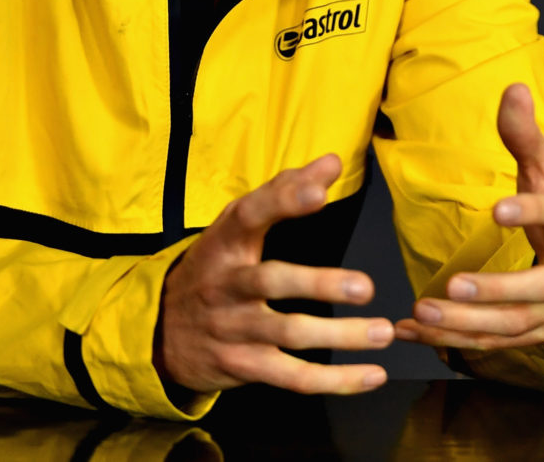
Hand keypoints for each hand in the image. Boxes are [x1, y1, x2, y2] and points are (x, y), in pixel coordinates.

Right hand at [155, 154, 392, 394]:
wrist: (159, 333)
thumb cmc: (216, 267)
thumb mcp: (235, 226)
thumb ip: (284, 190)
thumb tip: (331, 161)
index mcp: (225, 242)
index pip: (250, 215)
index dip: (283, 201)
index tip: (321, 190)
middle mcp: (226, 285)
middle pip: (271, 282)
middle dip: (318, 284)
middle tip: (365, 287)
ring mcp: (234, 329)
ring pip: (289, 334)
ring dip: (339, 336)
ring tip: (383, 331)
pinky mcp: (245, 367)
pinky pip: (293, 377)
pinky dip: (335, 381)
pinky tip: (372, 375)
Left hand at [394, 83, 543, 350]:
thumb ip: (526, 136)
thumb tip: (512, 88)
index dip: (532, 212)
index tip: (497, 210)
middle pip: (540, 287)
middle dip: (496, 291)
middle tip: (451, 286)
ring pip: (517, 324)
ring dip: (468, 324)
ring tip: (422, 313)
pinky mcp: (543, 334)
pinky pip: (499, 343)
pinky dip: (456, 342)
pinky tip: (416, 333)